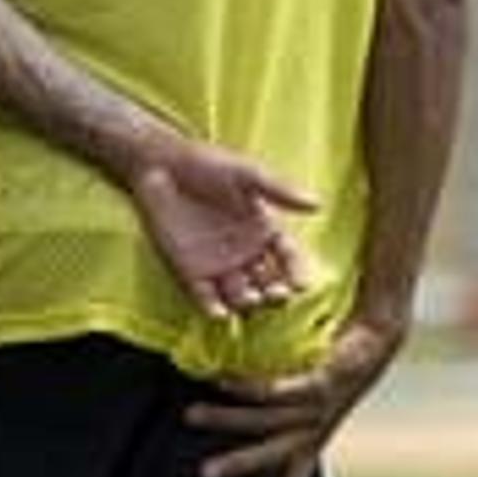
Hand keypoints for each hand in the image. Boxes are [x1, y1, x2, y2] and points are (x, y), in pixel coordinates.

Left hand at [124, 138, 319, 318]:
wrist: (159, 165)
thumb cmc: (205, 163)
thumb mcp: (247, 174)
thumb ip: (279, 190)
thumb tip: (318, 204)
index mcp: (264, 230)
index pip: (289, 257)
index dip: (298, 271)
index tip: (302, 284)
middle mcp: (245, 253)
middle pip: (270, 284)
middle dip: (277, 293)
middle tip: (278, 293)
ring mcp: (219, 265)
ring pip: (242, 296)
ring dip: (249, 303)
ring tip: (251, 298)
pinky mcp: (190, 273)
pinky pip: (206, 299)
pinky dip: (214, 309)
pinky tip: (220, 312)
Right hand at [187, 314, 406, 476]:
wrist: (379, 339)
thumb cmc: (339, 365)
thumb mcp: (312, 395)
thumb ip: (284, 408)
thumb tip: (242, 411)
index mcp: (316, 437)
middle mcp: (317, 428)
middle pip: (272, 455)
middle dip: (237, 466)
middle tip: (203, 475)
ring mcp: (319, 407)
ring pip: (264, 419)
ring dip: (225, 417)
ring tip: (190, 414)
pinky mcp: (320, 383)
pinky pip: (274, 389)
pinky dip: (244, 386)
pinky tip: (221, 379)